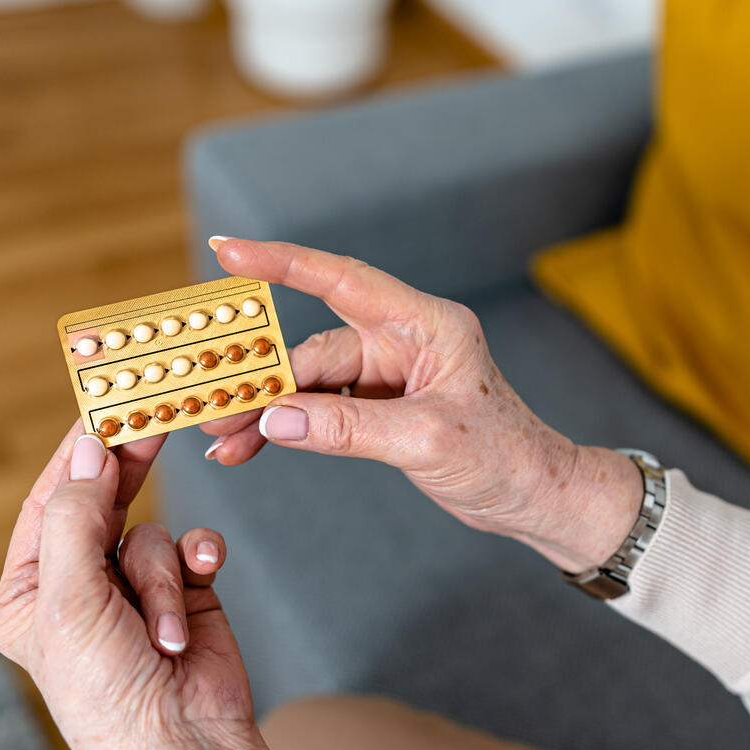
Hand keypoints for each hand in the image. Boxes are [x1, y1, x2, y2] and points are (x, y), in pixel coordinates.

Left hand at [0, 424, 323, 749]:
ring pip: (155, 532)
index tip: (102, 404)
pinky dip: (201, 564)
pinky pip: (196, 548)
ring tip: (163, 627)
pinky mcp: (189, 593)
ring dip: (164, 574)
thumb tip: (88, 451)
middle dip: (126, 475)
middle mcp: (82, 588)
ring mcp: (136, 591)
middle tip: (152, 421)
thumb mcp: (71, 600)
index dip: (74, 454)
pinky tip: (205, 584)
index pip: (49, 503)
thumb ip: (77, 516)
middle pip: (103, 506)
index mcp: (33, 592)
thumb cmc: (111, 694)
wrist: (185, 745)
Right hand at [201, 238, 641, 570]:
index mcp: (427, 325)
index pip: (345, 280)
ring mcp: (391, 376)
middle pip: (316, 349)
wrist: (535, 498)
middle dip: (263, 380)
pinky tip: (252, 445)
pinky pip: (321, 411)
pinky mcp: (381, 410)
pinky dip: (288, 427)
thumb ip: (349, 428)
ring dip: (267, 412)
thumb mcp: (427, 442)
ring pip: (311, 384)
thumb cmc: (505, 457)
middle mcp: (405, 342)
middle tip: (214, 411)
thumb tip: (276, 417)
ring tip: (224, 442)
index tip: (229, 250)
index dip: (284, 262)